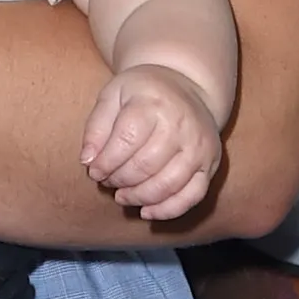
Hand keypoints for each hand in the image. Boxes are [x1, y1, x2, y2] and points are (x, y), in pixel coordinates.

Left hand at [82, 64, 222, 221]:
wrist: (188, 86)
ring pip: (167, 185)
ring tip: (122, 196)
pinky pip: (192, 196)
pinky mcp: (211, 164)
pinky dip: (167, 210)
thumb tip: (88, 161)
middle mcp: (182, 125)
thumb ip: (96, 127)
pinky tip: (146, 212)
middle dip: (119, 180)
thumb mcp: (114, 95)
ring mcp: (200, 147)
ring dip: (138, 197)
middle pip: (144, 166)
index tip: (94, 170)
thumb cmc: (143, 93)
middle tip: (107, 181)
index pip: (125, 141)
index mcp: (154, 104)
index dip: (105, 163)